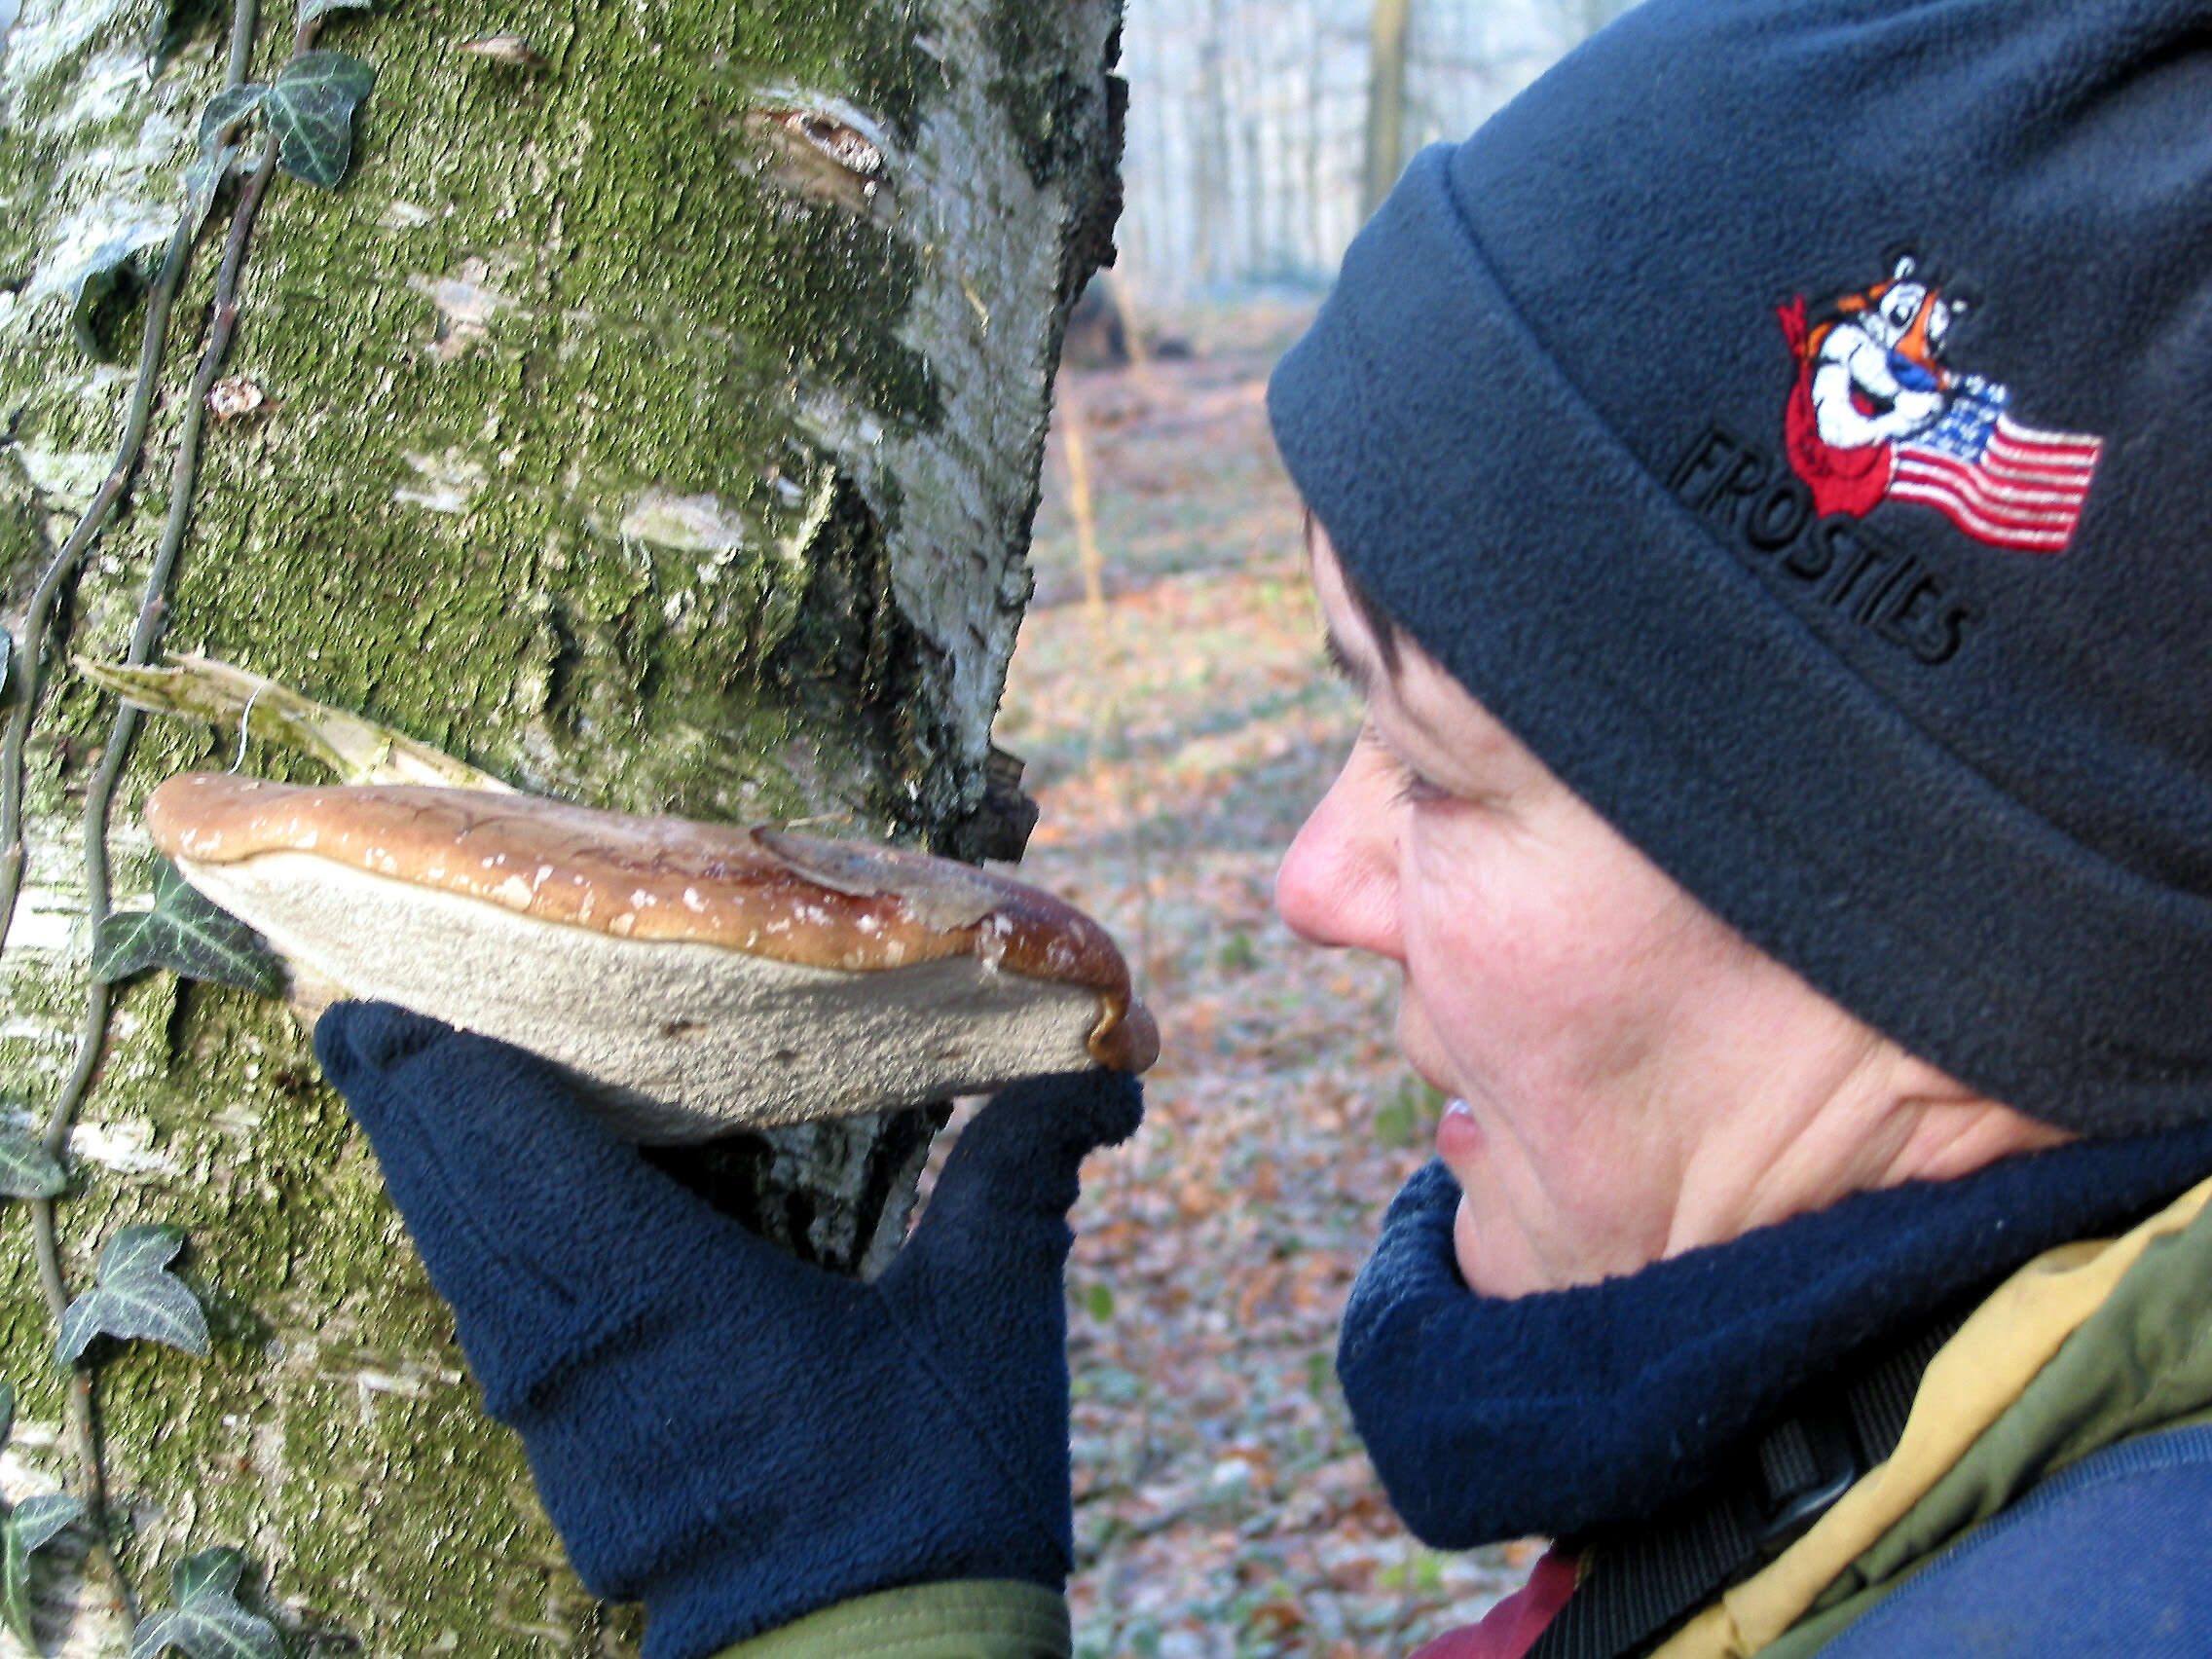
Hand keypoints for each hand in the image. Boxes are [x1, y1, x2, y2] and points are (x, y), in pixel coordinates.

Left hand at [314, 1002, 1141, 1658]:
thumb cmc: (929, 1503)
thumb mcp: (987, 1321)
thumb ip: (1023, 1177)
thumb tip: (1108, 1072)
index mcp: (650, 1295)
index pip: (493, 1138)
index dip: (433, 1048)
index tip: (396, 963)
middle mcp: (568, 1353)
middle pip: (441, 1188)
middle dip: (406, 1085)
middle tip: (379, 990)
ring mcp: (557, 1420)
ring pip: (456, 1255)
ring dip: (435, 1158)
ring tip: (422, 1072)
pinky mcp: (577, 1461)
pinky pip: (491, 1309)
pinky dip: (474, 1228)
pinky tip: (505, 1199)